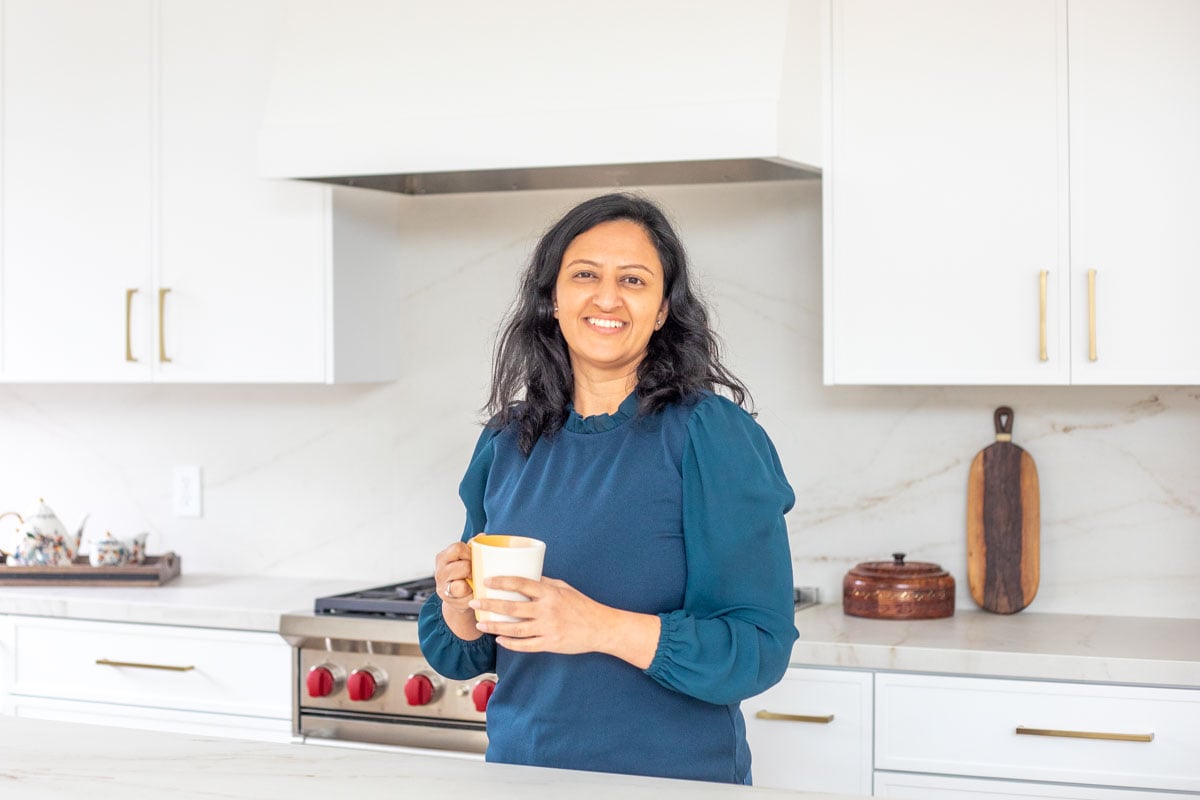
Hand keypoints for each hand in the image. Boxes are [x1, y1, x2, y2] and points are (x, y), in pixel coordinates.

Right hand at [433, 541, 479, 639]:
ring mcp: (442, 587)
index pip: (458, 548)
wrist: (458, 596)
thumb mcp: (465, 558)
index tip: (474, 558)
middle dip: (473, 570)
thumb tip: (482, 535)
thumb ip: (472, 547)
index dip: (470, 553)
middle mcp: (439, 572)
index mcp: (443, 557)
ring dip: (472, 584)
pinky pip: (465, 596)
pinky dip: (471, 595)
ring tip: (472, 583)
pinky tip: (471, 592)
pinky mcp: (448, 599)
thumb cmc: (463, 574)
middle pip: (464, 566)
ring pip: (462, 584)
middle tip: (474, 573)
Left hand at [471, 577, 659, 668]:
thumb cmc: (582, 606)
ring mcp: (548, 628)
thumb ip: (544, 583)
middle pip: (512, 607)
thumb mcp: (564, 588)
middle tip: (474, 602)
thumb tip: (525, 576)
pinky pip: (526, 645)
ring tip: (480, 624)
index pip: (521, 584)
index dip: (502, 582)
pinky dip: (511, 644)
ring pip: (515, 629)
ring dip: (495, 626)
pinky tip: (500, 640)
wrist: (601, 628)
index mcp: (550, 593)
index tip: (487, 581)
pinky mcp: (550, 644)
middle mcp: (547, 610)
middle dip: (490, 605)